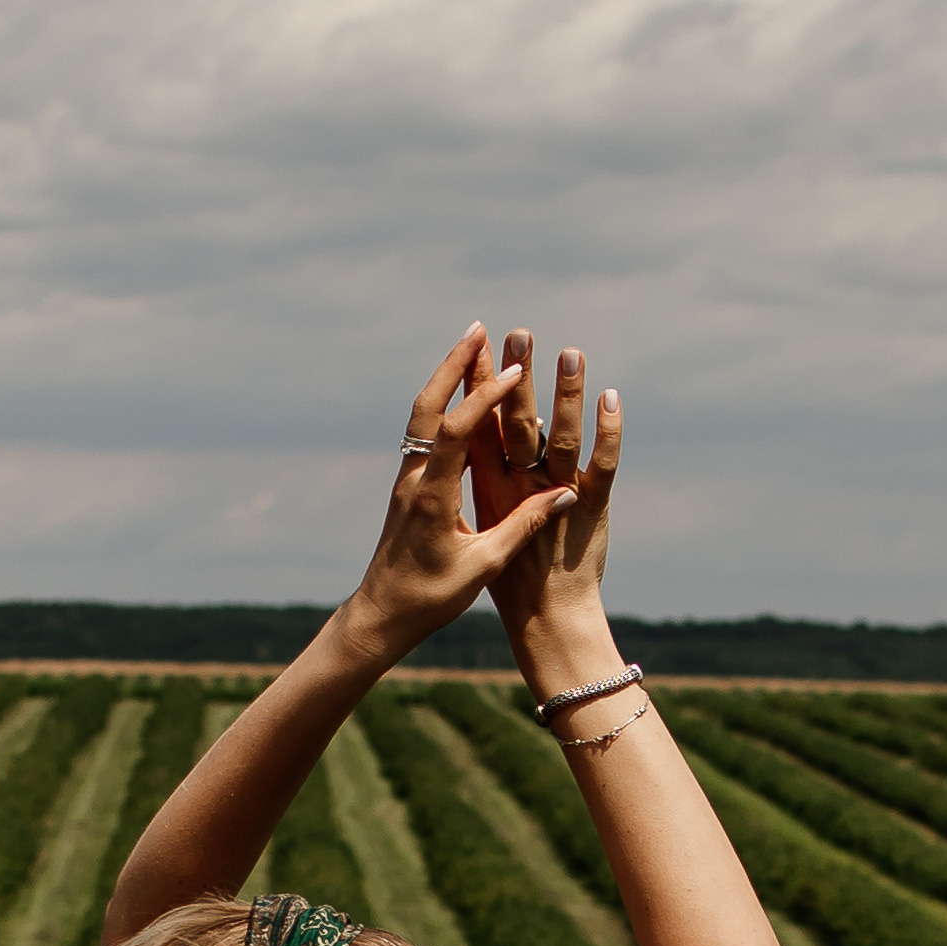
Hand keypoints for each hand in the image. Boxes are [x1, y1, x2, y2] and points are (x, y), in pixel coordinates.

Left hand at [341, 327, 578, 669]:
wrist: (380, 616)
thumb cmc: (429, 598)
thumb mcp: (483, 566)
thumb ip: (524, 527)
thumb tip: (566, 494)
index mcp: (433, 496)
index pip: (457, 431)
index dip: (485, 398)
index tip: (514, 370)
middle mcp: (415, 479)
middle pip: (429, 406)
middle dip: (454, 365)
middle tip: (480, 329)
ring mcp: (408, 481)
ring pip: (423, 416)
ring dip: (447, 379)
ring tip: (472, 349)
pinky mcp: (409, 489)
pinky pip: (426, 434)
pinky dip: (445, 406)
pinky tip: (462, 398)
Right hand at [470, 332, 622, 689]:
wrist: (545, 621)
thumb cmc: (514, 582)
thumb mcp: (490, 527)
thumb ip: (489, 486)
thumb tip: (484, 448)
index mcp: (492, 490)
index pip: (484, 428)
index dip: (482, 387)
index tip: (479, 348)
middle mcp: (521, 488)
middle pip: (518, 423)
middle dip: (517, 376)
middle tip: (518, 332)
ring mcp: (555, 497)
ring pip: (559, 436)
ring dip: (565, 392)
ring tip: (570, 350)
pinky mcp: (589, 509)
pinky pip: (603, 464)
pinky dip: (610, 431)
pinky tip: (612, 397)